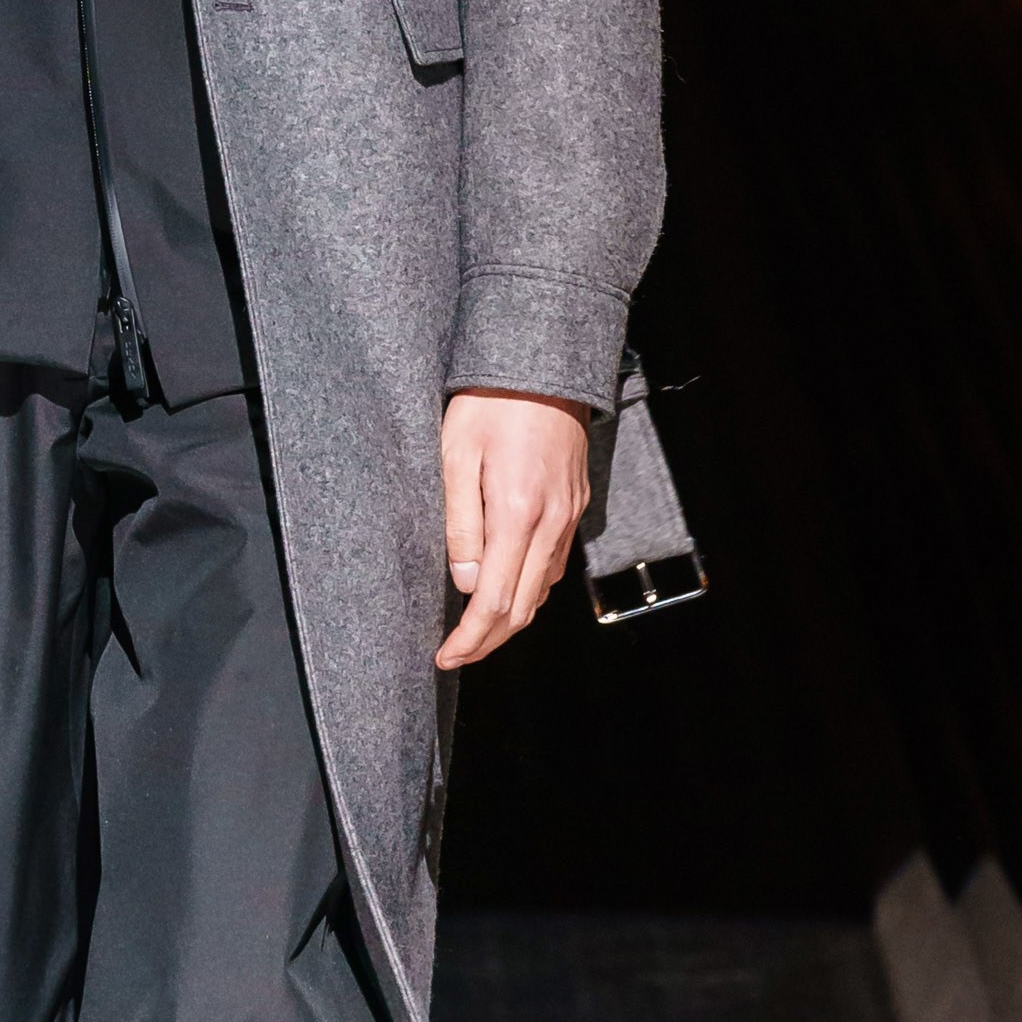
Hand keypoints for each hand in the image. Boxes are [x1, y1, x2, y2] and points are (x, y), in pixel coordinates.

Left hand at [437, 389, 589, 668]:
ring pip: (542, 590)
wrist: (543, 365)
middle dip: (489, 641)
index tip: (445, 656)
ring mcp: (569, 516)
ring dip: (510, 620)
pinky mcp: (576, 506)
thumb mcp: (456, 456)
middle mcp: (552, 523)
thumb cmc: (490, 403)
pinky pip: (554, 565)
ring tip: (474, 631)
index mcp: (518, 513)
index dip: (470, 638)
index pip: (495, 600)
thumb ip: (460, 523)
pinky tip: (505, 588)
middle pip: (524, 608)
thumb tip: (465, 583)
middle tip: (455, 655)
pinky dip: (529, 590)